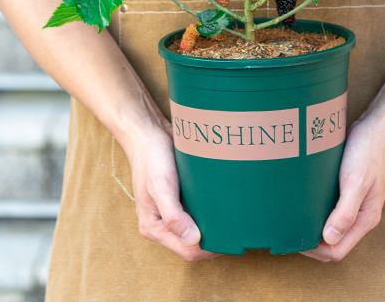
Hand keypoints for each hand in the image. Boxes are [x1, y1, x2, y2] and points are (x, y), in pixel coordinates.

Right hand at [127, 120, 218, 261]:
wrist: (148, 133)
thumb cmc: (152, 158)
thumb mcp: (161, 186)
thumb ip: (174, 216)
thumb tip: (193, 240)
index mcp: (153, 227)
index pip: (187, 252)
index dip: (209, 249)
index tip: (230, 236)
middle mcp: (161, 224)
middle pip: (193, 245)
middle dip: (213, 240)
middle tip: (235, 226)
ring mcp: (170, 212)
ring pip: (196, 230)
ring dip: (212, 227)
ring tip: (231, 217)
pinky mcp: (178, 200)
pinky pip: (195, 214)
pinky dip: (208, 213)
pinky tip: (221, 205)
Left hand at [301, 116, 384, 261]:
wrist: (378, 126)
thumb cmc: (368, 151)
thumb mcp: (356, 181)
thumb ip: (345, 212)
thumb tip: (329, 239)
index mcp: (366, 218)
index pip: (338, 250)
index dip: (316, 250)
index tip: (295, 240)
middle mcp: (361, 214)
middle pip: (335, 242)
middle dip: (313, 242)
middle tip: (290, 231)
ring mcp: (356, 202)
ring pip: (333, 226)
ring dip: (315, 227)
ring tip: (295, 219)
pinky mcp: (350, 189)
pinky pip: (333, 209)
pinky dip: (319, 211)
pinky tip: (306, 202)